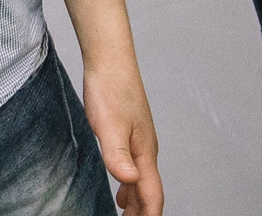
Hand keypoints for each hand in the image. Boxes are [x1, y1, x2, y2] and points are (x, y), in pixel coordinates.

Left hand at [81, 49, 163, 215]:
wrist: (110, 60)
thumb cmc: (110, 89)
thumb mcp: (109, 125)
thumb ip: (118, 154)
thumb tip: (129, 181)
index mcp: (144, 153)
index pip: (152, 195)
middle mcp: (146, 150)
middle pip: (149, 192)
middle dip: (142, 213)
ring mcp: (140, 141)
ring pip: (143, 180)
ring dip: (136, 202)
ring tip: (127, 215)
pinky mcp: (130, 132)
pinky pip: (135, 167)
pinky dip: (130, 185)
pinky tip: (121, 187)